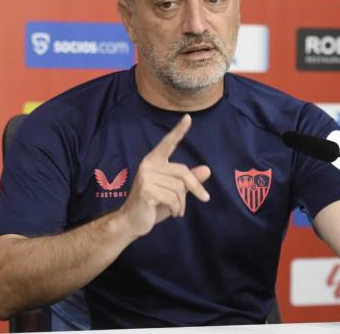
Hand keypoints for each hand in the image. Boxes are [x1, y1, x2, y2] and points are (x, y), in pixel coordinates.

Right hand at [120, 114, 210, 236]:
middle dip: (196, 188)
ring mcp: (146, 177)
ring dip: (182, 203)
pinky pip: (172, 198)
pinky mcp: (146, 190)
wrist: (132, 222)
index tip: (188, 118)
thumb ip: (188, 180)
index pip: (168, 143)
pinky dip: (176, 208)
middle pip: (183, 172)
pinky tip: (171, 213)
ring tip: (176, 210)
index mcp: (154, 161)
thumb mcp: (174, 191)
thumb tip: (207, 170)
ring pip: (179, 188)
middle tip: (204, 199)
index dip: (178, 131)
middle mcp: (149, 165)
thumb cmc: (153, 205)